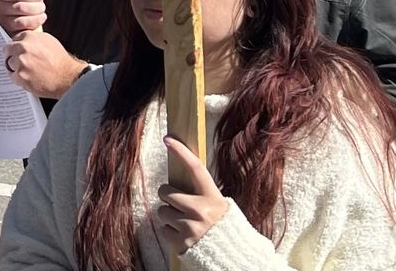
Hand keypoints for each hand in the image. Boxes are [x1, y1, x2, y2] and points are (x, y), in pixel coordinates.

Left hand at [2, 31, 84, 98]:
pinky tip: (28, 78)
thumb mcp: (49, 41)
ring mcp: (21, 62)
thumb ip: (34, 39)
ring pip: (9, 64)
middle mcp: (23, 47)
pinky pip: (12, 76)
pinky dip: (18, 79)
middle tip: (18, 61)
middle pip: (7, 50)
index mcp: (30, 36)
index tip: (18, 51)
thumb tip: (24, 41)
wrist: (69, 78)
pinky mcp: (20, 76)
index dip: (17, 46)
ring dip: (15, 67)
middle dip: (12, 55)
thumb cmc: (61, 61)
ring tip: (28, 71)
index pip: (15, 39)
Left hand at [155, 137, 229, 254]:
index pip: (196, 169)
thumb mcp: (219, 207)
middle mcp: (200, 210)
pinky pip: (163, 229)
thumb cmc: (224, 228)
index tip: (168, 139)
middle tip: (179, 205)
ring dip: (169, 217)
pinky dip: (170, 232)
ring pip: (161, 212)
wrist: (234, 257)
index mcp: (212, 198)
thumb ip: (201, 195)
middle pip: (165, 192)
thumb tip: (178, 183)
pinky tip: (185, 236)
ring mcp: (190, 227)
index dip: (182, 152)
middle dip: (168, 198)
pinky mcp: (181, 242)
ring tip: (186, 224)